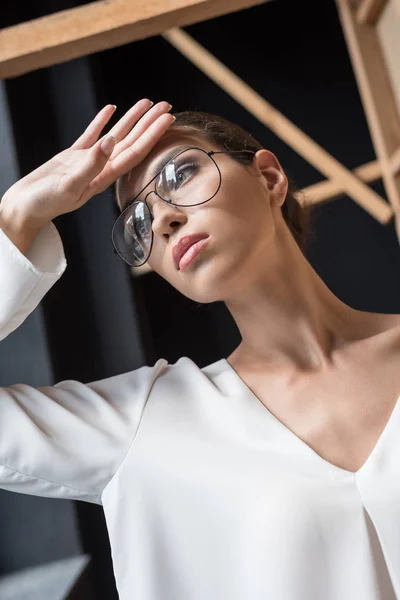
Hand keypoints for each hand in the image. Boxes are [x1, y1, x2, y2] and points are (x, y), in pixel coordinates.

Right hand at [0, 99, 174, 231]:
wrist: (25, 207)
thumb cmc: (46, 202)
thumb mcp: (70, 185)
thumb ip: (91, 164)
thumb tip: (111, 142)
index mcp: (104, 177)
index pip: (136, 152)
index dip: (153, 135)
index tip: (167, 119)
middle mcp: (101, 168)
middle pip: (132, 141)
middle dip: (149, 124)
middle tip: (166, 105)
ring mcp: (88, 161)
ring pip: (115, 135)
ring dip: (131, 120)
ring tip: (146, 103)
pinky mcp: (72, 156)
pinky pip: (92, 134)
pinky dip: (102, 121)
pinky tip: (111, 109)